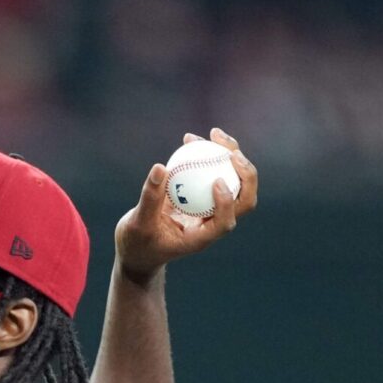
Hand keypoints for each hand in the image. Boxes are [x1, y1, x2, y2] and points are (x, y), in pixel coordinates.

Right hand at [115, 127, 259, 281]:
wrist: (138, 249)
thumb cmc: (137, 243)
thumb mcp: (138, 223)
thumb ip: (150, 198)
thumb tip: (160, 167)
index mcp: (201, 238)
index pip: (224, 222)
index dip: (227, 202)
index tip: (216, 181)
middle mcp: (213, 223)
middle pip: (243, 199)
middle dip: (245, 173)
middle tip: (231, 151)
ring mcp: (211, 210)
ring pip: (234, 182)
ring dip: (230, 156)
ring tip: (214, 133)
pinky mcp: (203, 198)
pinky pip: (212, 173)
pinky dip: (206, 156)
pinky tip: (192, 139)